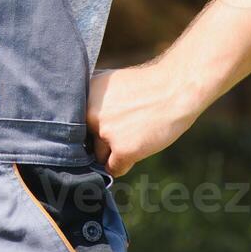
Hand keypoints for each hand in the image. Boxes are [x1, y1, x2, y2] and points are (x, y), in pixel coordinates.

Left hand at [86, 63, 203, 177]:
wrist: (175, 89)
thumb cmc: (147, 86)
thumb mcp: (110, 82)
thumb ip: (94, 102)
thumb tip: (83, 124)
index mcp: (84, 96)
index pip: (75, 124)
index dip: (90, 128)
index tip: (102, 128)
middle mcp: (90, 114)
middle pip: (87, 140)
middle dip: (101, 140)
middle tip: (123, 132)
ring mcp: (106, 132)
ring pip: (100, 156)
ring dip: (113, 152)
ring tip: (134, 138)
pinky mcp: (124, 149)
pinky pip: (114, 168)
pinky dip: (123, 165)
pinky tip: (135, 152)